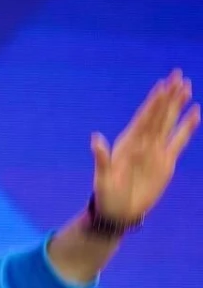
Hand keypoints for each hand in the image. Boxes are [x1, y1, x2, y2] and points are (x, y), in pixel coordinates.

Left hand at [91, 70, 199, 221]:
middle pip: (158, 114)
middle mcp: (143, 142)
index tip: (162, 85)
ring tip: (187, 87)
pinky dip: (187, 127)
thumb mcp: (102, 179)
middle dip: (168, 95)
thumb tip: (95, 139)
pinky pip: (179, 141)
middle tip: (178, 75)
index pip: (144, 118)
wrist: (119, 212)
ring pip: (169, 122)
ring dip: (177, 106)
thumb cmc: (106, 196)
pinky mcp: (166, 162)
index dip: (153, 102)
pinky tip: (195, 113)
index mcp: (128, 143)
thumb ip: (102, 159)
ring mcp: (155, 150)